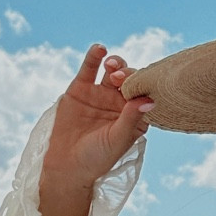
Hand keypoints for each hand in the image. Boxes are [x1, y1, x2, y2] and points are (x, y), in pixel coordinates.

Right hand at [38, 45, 151, 215]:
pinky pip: (90, 68)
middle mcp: (121, 101)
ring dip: (116, 64)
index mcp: (136, 115)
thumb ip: (131, 119)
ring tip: (111, 66)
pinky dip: (95, 56)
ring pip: (113, 70)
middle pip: (131, 79)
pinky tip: (99, 49)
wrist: (66, 166)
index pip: (145, 94)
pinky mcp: (81, 88)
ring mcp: (101, 93)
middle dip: (128, 74)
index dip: (144, 86)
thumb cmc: (97, 158)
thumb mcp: (117, 140)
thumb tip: (149, 100)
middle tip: (119, 79)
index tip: (138, 87)